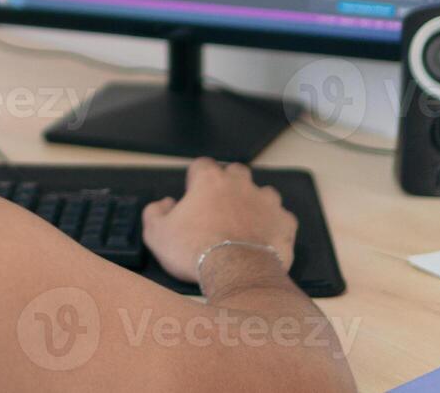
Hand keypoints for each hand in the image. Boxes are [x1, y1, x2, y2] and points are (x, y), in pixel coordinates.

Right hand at [141, 157, 296, 282]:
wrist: (235, 273)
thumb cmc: (197, 251)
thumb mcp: (156, 233)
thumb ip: (154, 212)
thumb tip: (163, 205)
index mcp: (209, 180)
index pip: (201, 165)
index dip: (195, 178)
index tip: (192, 193)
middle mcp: (239, 184)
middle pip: (235, 172)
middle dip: (228, 185)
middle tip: (218, 208)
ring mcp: (266, 202)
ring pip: (262, 192)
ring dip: (254, 203)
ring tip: (244, 223)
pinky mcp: (284, 222)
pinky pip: (282, 217)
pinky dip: (274, 225)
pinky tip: (264, 238)